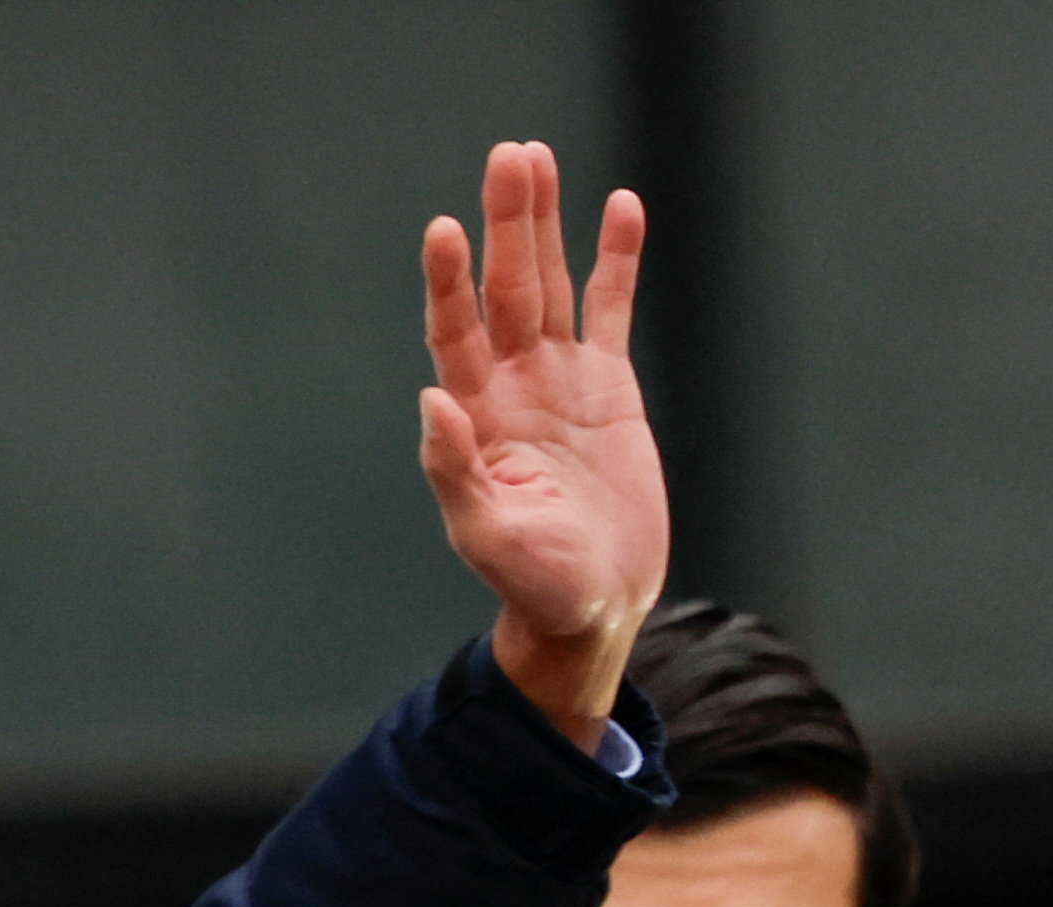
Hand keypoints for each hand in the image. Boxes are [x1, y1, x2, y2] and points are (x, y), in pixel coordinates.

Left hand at [419, 142, 664, 745]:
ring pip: (550, 286)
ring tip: (537, 158)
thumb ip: (455, 471)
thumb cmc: (533, 584)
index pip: (456, 335)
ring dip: (545, 226)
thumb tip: (432, 400)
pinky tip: (620, 207)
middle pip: (506, 290)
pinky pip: (611, 310)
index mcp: (477, 421)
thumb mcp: (486, 536)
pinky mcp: (610, 388)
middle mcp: (513, 389)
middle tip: (509, 155)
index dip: (450, 283)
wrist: (592, 606)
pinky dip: (616, 262)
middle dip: (507, 224)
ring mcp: (561, 382)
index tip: (445, 229)